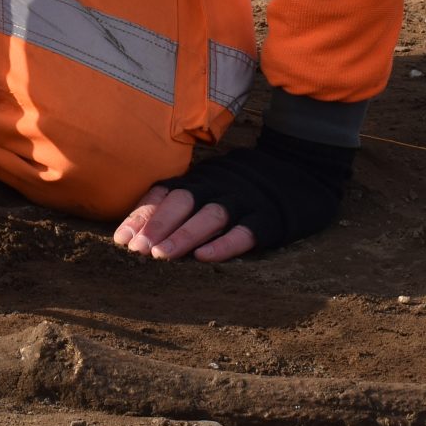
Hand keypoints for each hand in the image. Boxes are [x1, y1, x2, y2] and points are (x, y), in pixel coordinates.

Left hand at [112, 129, 354, 261]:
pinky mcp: (270, 219)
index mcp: (203, 178)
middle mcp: (220, 186)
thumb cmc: (248, 184)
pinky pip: (246, 231)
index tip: (121, 239)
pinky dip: (224, 244)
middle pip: (183, 203)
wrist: (304, 168)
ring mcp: (246, 201)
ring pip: (210, 216)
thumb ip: (185, 198)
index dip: (142, 215)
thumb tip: (140, 227)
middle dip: (156, 226)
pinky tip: (204, 257)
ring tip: (161, 256)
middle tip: (136, 250)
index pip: (166, 194)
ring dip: (183, 235)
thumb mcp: (214, 182)